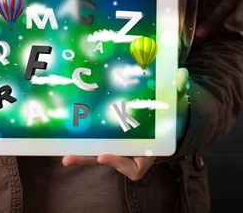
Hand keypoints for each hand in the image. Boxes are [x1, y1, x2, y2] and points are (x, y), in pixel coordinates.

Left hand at [62, 68, 189, 180]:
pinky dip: (81, 137)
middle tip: (69, 158)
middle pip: (106, 160)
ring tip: (61, 152)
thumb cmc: (172, 113)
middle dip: (87, 159)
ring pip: (96, 152)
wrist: (165, 115)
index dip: (118, 163)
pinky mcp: (107, 136)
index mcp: (148, 152)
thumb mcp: (177, 103)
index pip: (133, 168)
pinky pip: (93, 140)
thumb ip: (179, 91)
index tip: (104, 155)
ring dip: (79, 152)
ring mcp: (117, 145)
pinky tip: (66, 130)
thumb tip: (181, 75)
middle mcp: (130, 152)